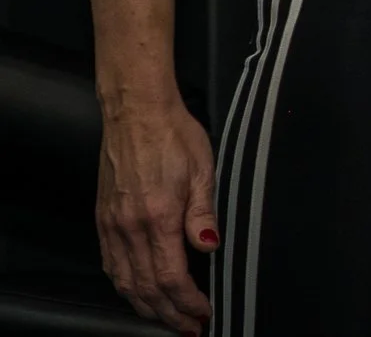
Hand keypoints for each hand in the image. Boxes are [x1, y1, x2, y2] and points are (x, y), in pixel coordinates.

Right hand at [96, 101, 217, 334]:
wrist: (136, 113)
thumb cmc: (174, 135)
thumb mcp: (203, 169)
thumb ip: (204, 212)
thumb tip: (210, 245)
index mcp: (159, 217)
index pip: (172, 276)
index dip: (188, 301)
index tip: (204, 313)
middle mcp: (130, 227)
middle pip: (147, 288)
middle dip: (169, 314)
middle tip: (188, 328)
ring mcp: (113, 224)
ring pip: (125, 282)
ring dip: (146, 307)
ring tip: (166, 319)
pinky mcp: (103, 219)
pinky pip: (111, 264)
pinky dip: (124, 286)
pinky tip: (137, 292)